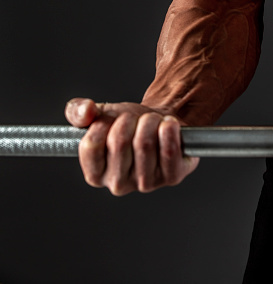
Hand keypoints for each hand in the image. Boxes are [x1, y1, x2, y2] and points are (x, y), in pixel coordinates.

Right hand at [65, 98, 199, 195]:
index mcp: (95, 173)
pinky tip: (168, 126)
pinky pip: (169, 150)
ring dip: (150, 121)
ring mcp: (146, 184)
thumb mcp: (99, 114)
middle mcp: (118, 184)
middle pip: (119, 142)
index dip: (102, 124)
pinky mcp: (172, 177)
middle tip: (136, 119)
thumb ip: (78, 111)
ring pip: (144, 143)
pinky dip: (169, 129)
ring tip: (152, 122)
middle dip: (129, 119)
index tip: (112, 120)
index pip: (91, 146)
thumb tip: (85, 110)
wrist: (159, 121)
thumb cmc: (128, 124)